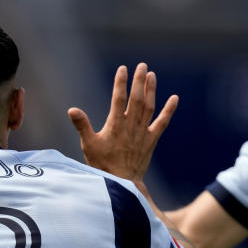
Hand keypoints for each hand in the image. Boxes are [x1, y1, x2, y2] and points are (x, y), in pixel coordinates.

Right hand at [67, 63, 177, 182]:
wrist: (122, 182)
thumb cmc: (102, 165)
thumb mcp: (89, 145)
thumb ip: (82, 126)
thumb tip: (72, 110)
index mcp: (115, 125)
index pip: (118, 98)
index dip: (121, 82)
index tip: (123, 69)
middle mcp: (131, 126)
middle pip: (137, 99)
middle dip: (139, 81)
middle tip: (142, 65)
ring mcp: (143, 132)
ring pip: (149, 107)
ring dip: (151, 90)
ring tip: (152, 75)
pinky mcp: (152, 140)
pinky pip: (162, 123)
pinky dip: (169, 110)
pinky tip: (175, 98)